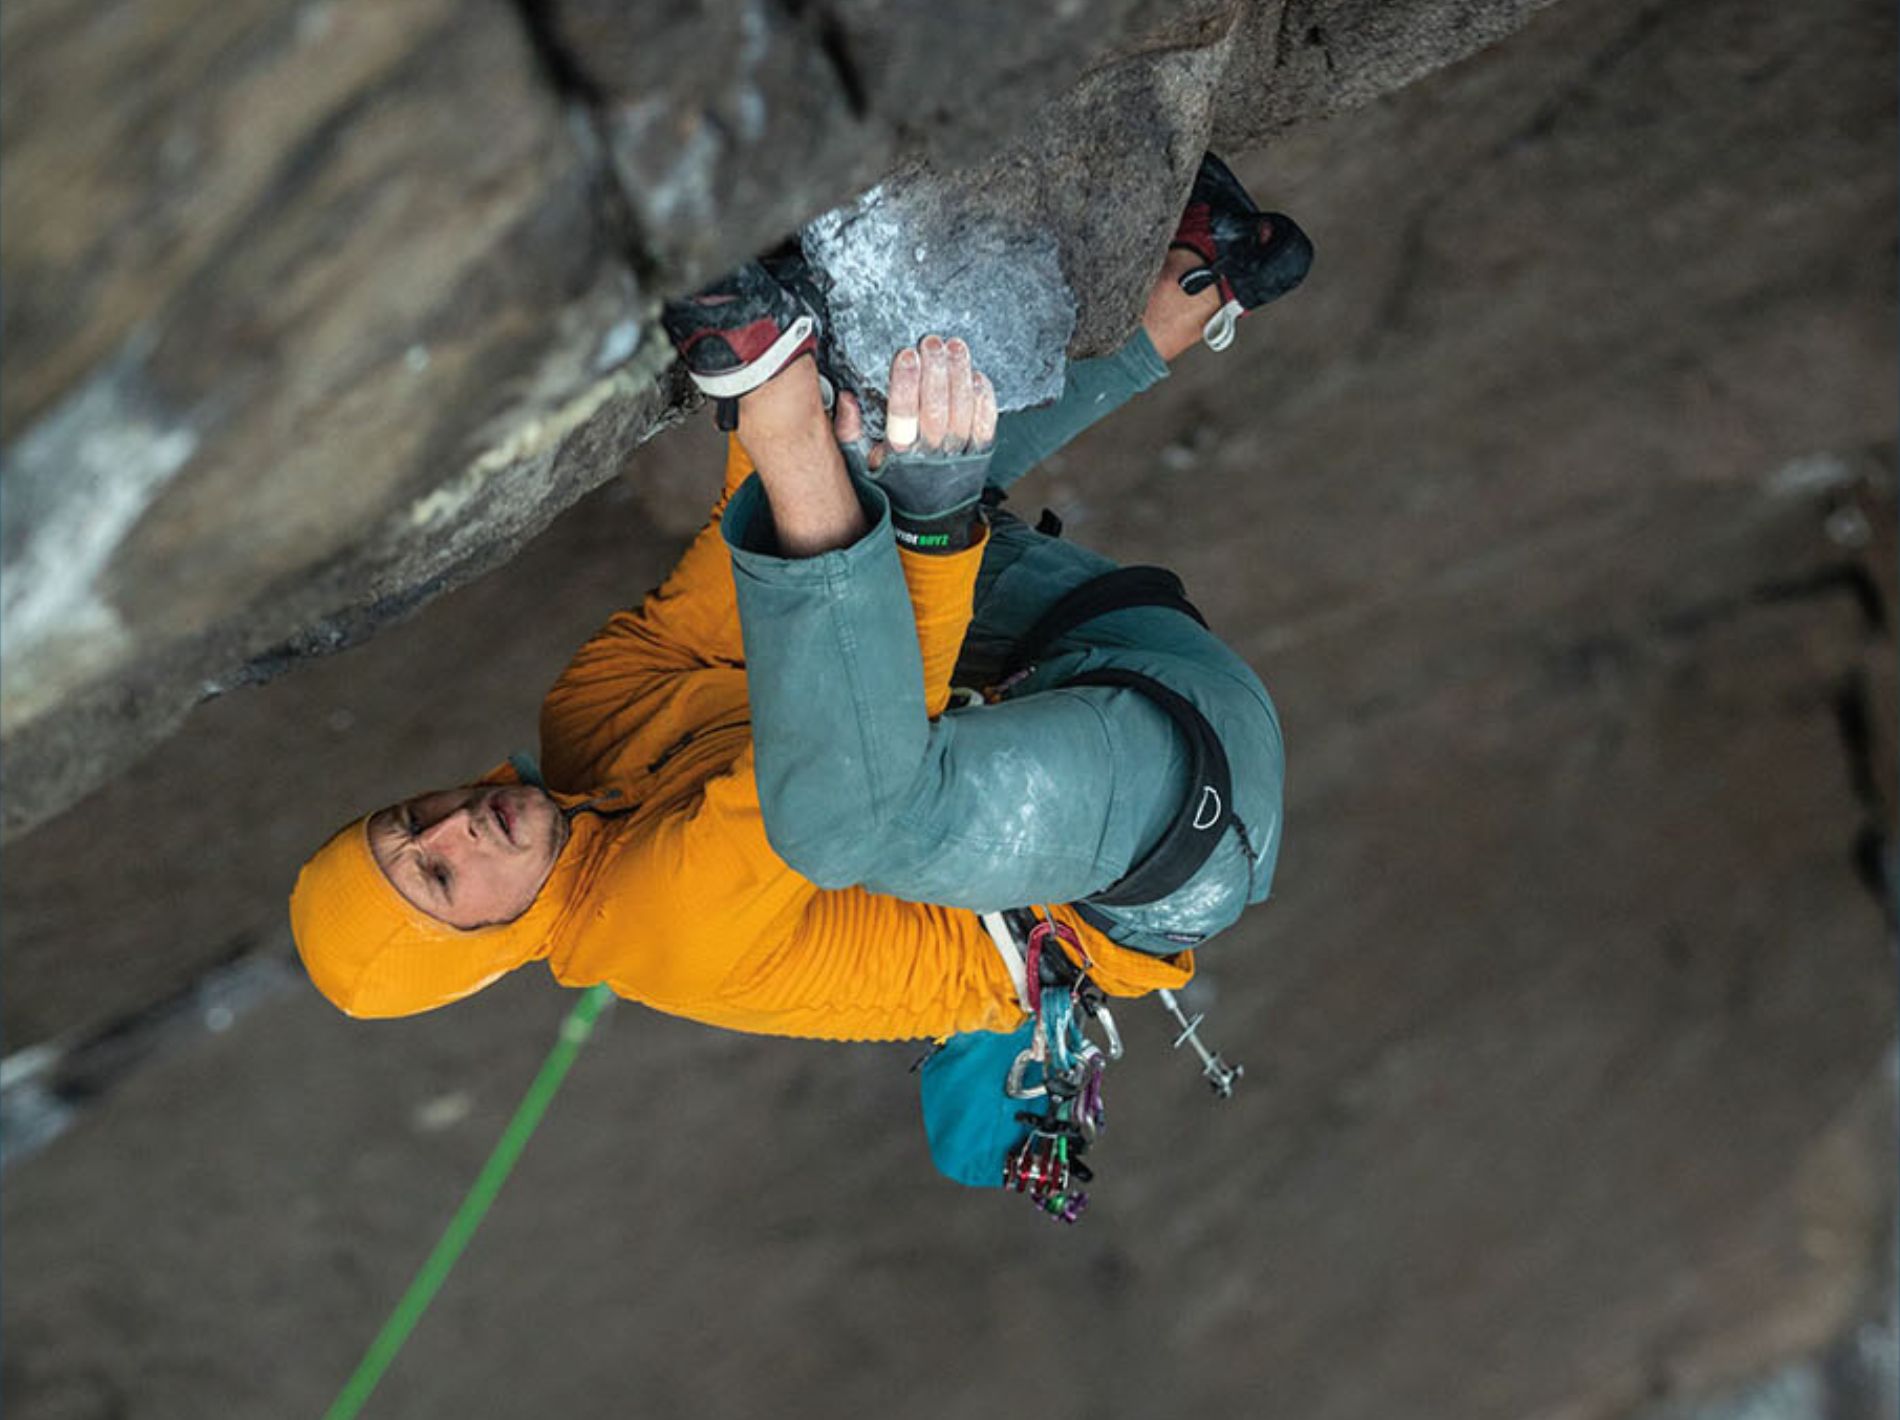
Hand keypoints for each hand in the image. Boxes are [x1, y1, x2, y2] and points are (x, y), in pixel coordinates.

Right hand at [837, 336, 1000, 552]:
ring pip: (963, 410)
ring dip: (959, 375)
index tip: (906, 354)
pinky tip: (976, 375)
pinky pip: (986, 423)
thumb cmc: (894, 489)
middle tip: (932, 342)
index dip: (906, 382)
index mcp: (900, 457)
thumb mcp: (862, 467)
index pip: (903, 414)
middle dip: (935, 370)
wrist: (929, 527)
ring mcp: (959, 456)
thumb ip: (849, 433)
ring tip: (955, 347)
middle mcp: (931, 456)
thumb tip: (845, 399)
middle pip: (936, 407)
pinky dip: (984, 397)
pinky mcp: (980, 456)